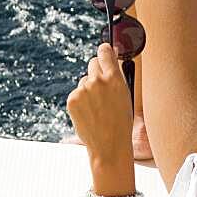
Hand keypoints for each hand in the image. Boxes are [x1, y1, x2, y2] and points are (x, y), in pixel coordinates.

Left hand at [66, 43, 133, 169]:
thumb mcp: (125, 94)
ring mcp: (83, 90)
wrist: (109, 145)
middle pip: (93, 63)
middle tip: (101, 88)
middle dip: (96, 72)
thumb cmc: (121, 121)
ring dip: (88, 89)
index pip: (105, 51)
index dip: (105, 51)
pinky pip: (77, 93)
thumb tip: (112, 54)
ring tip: (97, 108)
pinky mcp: (72, 99)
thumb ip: (117, 75)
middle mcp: (97, 80)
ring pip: (84, 81)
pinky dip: (81, 101)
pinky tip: (89, 113)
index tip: (104, 51)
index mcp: (114, 78)